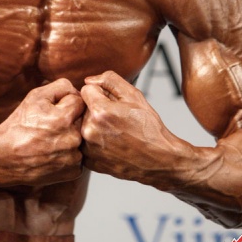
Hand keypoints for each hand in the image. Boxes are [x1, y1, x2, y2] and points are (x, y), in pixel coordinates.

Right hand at [0, 79, 84, 185]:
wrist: (6, 157)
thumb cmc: (20, 125)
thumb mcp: (35, 96)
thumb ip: (61, 87)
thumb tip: (78, 91)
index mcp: (64, 118)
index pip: (79, 101)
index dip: (65, 103)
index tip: (53, 111)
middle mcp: (73, 139)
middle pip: (82, 120)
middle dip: (70, 120)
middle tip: (51, 126)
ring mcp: (74, 157)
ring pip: (82, 139)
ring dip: (71, 137)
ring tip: (51, 140)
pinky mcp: (74, 171)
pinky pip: (79, 156)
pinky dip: (69, 154)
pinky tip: (54, 153)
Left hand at [81, 71, 180, 186]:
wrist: (159, 160)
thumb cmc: (148, 128)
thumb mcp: (134, 95)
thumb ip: (109, 80)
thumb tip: (89, 80)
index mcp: (99, 111)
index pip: (86, 90)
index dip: (100, 93)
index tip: (112, 103)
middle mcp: (89, 130)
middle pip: (83, 108)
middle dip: (96, 109)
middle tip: (116, 120)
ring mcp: (88, 148)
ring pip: (83, 125)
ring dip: (94, 125)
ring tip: (114, 133)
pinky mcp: (89, 161)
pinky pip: (85, 142)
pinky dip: (95, 142)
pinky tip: (111, 144)